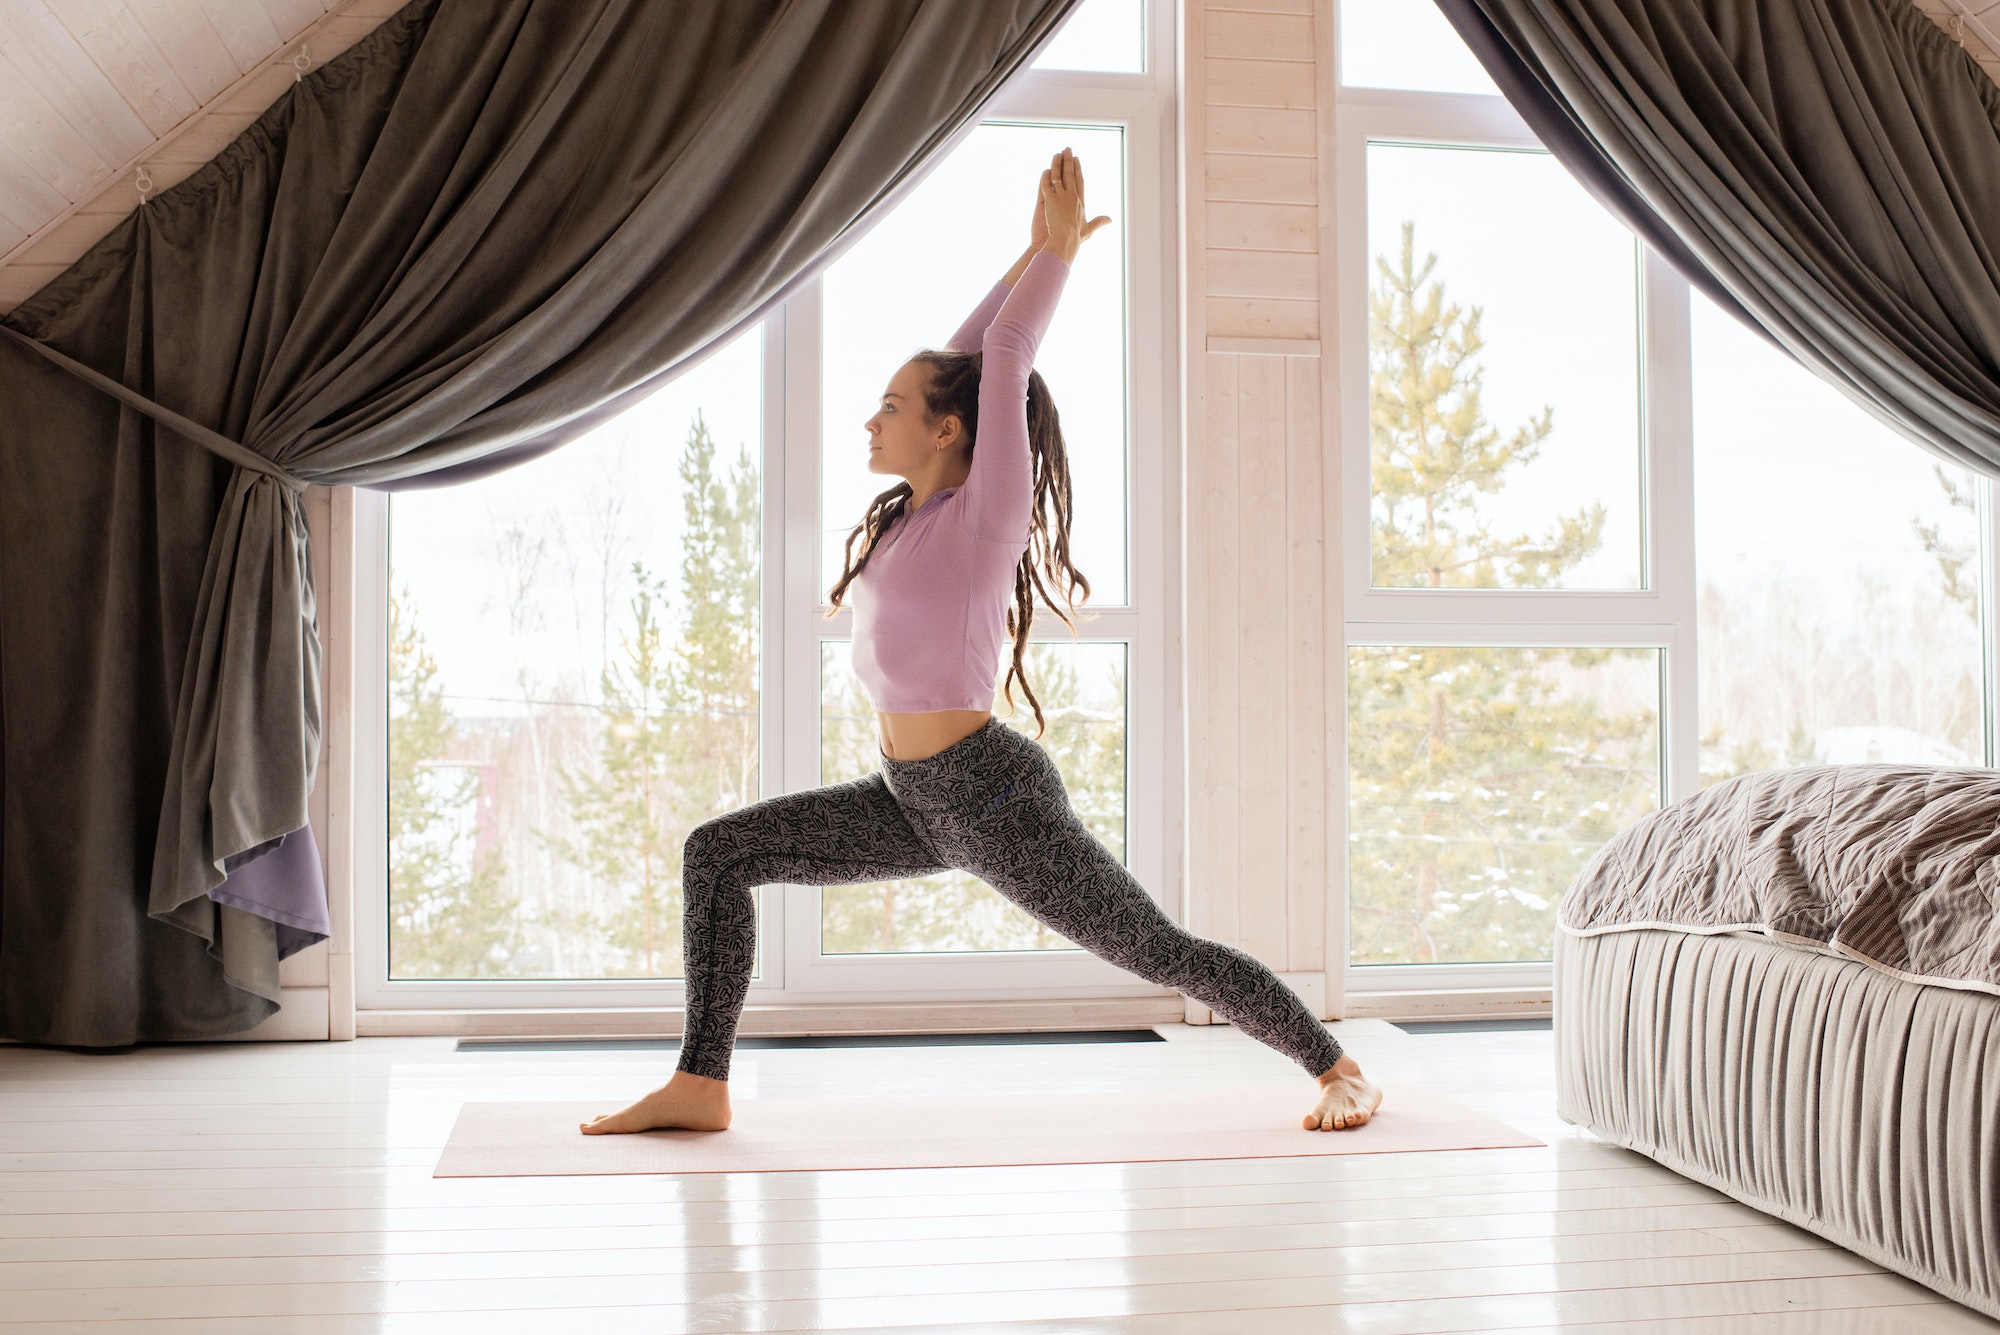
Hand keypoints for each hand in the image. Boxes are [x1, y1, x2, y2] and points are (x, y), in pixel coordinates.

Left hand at [1038, 148, 1111, 263]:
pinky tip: (1045, 170)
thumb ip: (1099, 222)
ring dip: (1057, 164)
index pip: (1079, 182)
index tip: (1076, 160)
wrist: (1065, 240)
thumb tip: (1111, 220)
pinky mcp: (1050, 199)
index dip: (1078, 170)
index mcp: (1081, 202)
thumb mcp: (1089, 229)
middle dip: (1069, 161)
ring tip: (1057, 154)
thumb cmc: (1076, 238)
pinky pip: (1047, 184)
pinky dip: (1046, 177)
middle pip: (1070, 174)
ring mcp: (1061, 197)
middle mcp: (1072, 196)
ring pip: (1058, 176)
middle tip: (1067, 149)